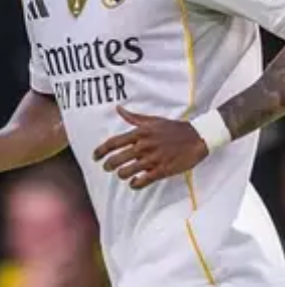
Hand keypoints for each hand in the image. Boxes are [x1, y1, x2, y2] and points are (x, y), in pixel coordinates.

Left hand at [93, 106, 207, 189]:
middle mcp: (143, 146)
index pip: (113, 143)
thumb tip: (118, 108)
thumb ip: (133, 117)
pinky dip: (135, 184)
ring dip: (121, 175)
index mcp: (139, 133)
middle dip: (108, 165)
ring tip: (122, 174)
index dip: (101, 151)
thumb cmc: (173, 128)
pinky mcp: (163, 170)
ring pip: (127, 171)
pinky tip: (134, 182)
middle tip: (107, 168)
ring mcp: (153, 159)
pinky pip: (143, 181)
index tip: (94, 157)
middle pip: (117, 159)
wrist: (197, 137)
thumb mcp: (152, 120)